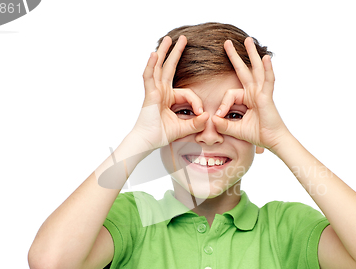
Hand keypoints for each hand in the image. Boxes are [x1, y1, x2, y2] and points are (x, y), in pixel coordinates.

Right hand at [131, 35, 208, 150]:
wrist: (147, 142)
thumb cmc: (161, 135)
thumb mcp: (183, 128)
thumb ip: (196, 123)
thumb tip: (208, 116)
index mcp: (169, 98)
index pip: (187, 93)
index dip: (196, 102)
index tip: (200, 113)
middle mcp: (161, 91)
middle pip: (169, 67)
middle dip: (176, 53)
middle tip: (183, 39)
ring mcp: (154, 91)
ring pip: (159, 67)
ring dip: (163, 52)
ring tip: (168, 38)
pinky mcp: (148, 94)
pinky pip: (149, 76)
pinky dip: (151, 65)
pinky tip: (153, 54)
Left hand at [212, 37, 289, 149]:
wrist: (272, 141)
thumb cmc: (258, 135)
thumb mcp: (235, 129)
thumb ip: (223, 125)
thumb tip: (213, 119)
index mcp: (248, 98)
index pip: (230, 94)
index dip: (223, 104)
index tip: (219, 116)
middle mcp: (255, 92)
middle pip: (244, 70)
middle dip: (235, 56)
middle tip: (227, 42)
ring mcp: (262, 93)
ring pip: (256, 69)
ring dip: (252, 54)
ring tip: (247, 40)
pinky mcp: (267, 97)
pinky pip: (268, 80)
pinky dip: (267, 69)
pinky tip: (266, 58)